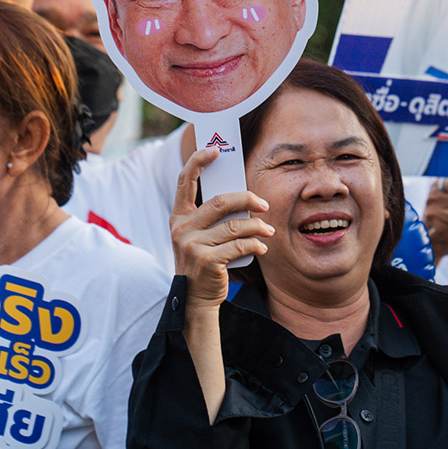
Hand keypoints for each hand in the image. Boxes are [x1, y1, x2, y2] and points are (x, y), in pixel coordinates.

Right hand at [171, 147, 274, 309]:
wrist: (196, 299)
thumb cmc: (204, 261)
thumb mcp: (201, 236)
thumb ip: (214, 217)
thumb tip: (247, 199)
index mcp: (179, 217)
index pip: (184, 181)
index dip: (198, 162)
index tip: (215, 149)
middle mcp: (181, 228)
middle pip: (220, 202)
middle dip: (247, 200)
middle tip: (264, 205)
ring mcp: (192, 245)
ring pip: (235, 225)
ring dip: (257, 227)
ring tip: (268, 231)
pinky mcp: (206, 261)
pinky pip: (240, 245)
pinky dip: (256, 244)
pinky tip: (262, 247)